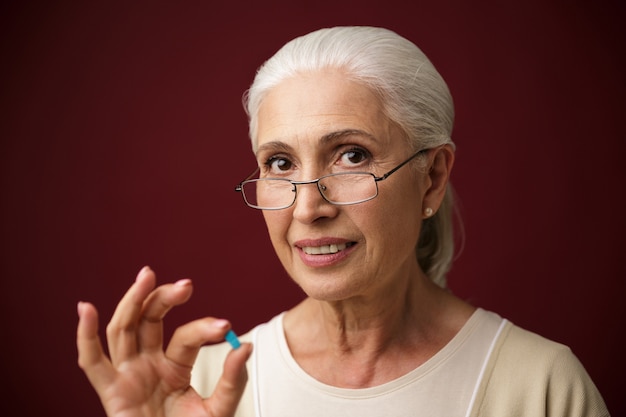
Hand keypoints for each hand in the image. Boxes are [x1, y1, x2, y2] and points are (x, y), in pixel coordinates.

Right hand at [76, 266, 251, 416]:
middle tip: (186, 285)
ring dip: (132, 301)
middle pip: (149, 321)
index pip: (186, 337)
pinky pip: (92, 363)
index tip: (225, 326)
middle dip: (163, 298)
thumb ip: (231, 381)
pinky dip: (85, 336)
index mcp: (174, 366)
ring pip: (123, 330)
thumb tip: (246, 346)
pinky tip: (86, 309)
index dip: (203, 329)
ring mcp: (128, 375)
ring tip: (147, 276)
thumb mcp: (219, 410)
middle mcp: (148, 364)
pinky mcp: (111, 393)